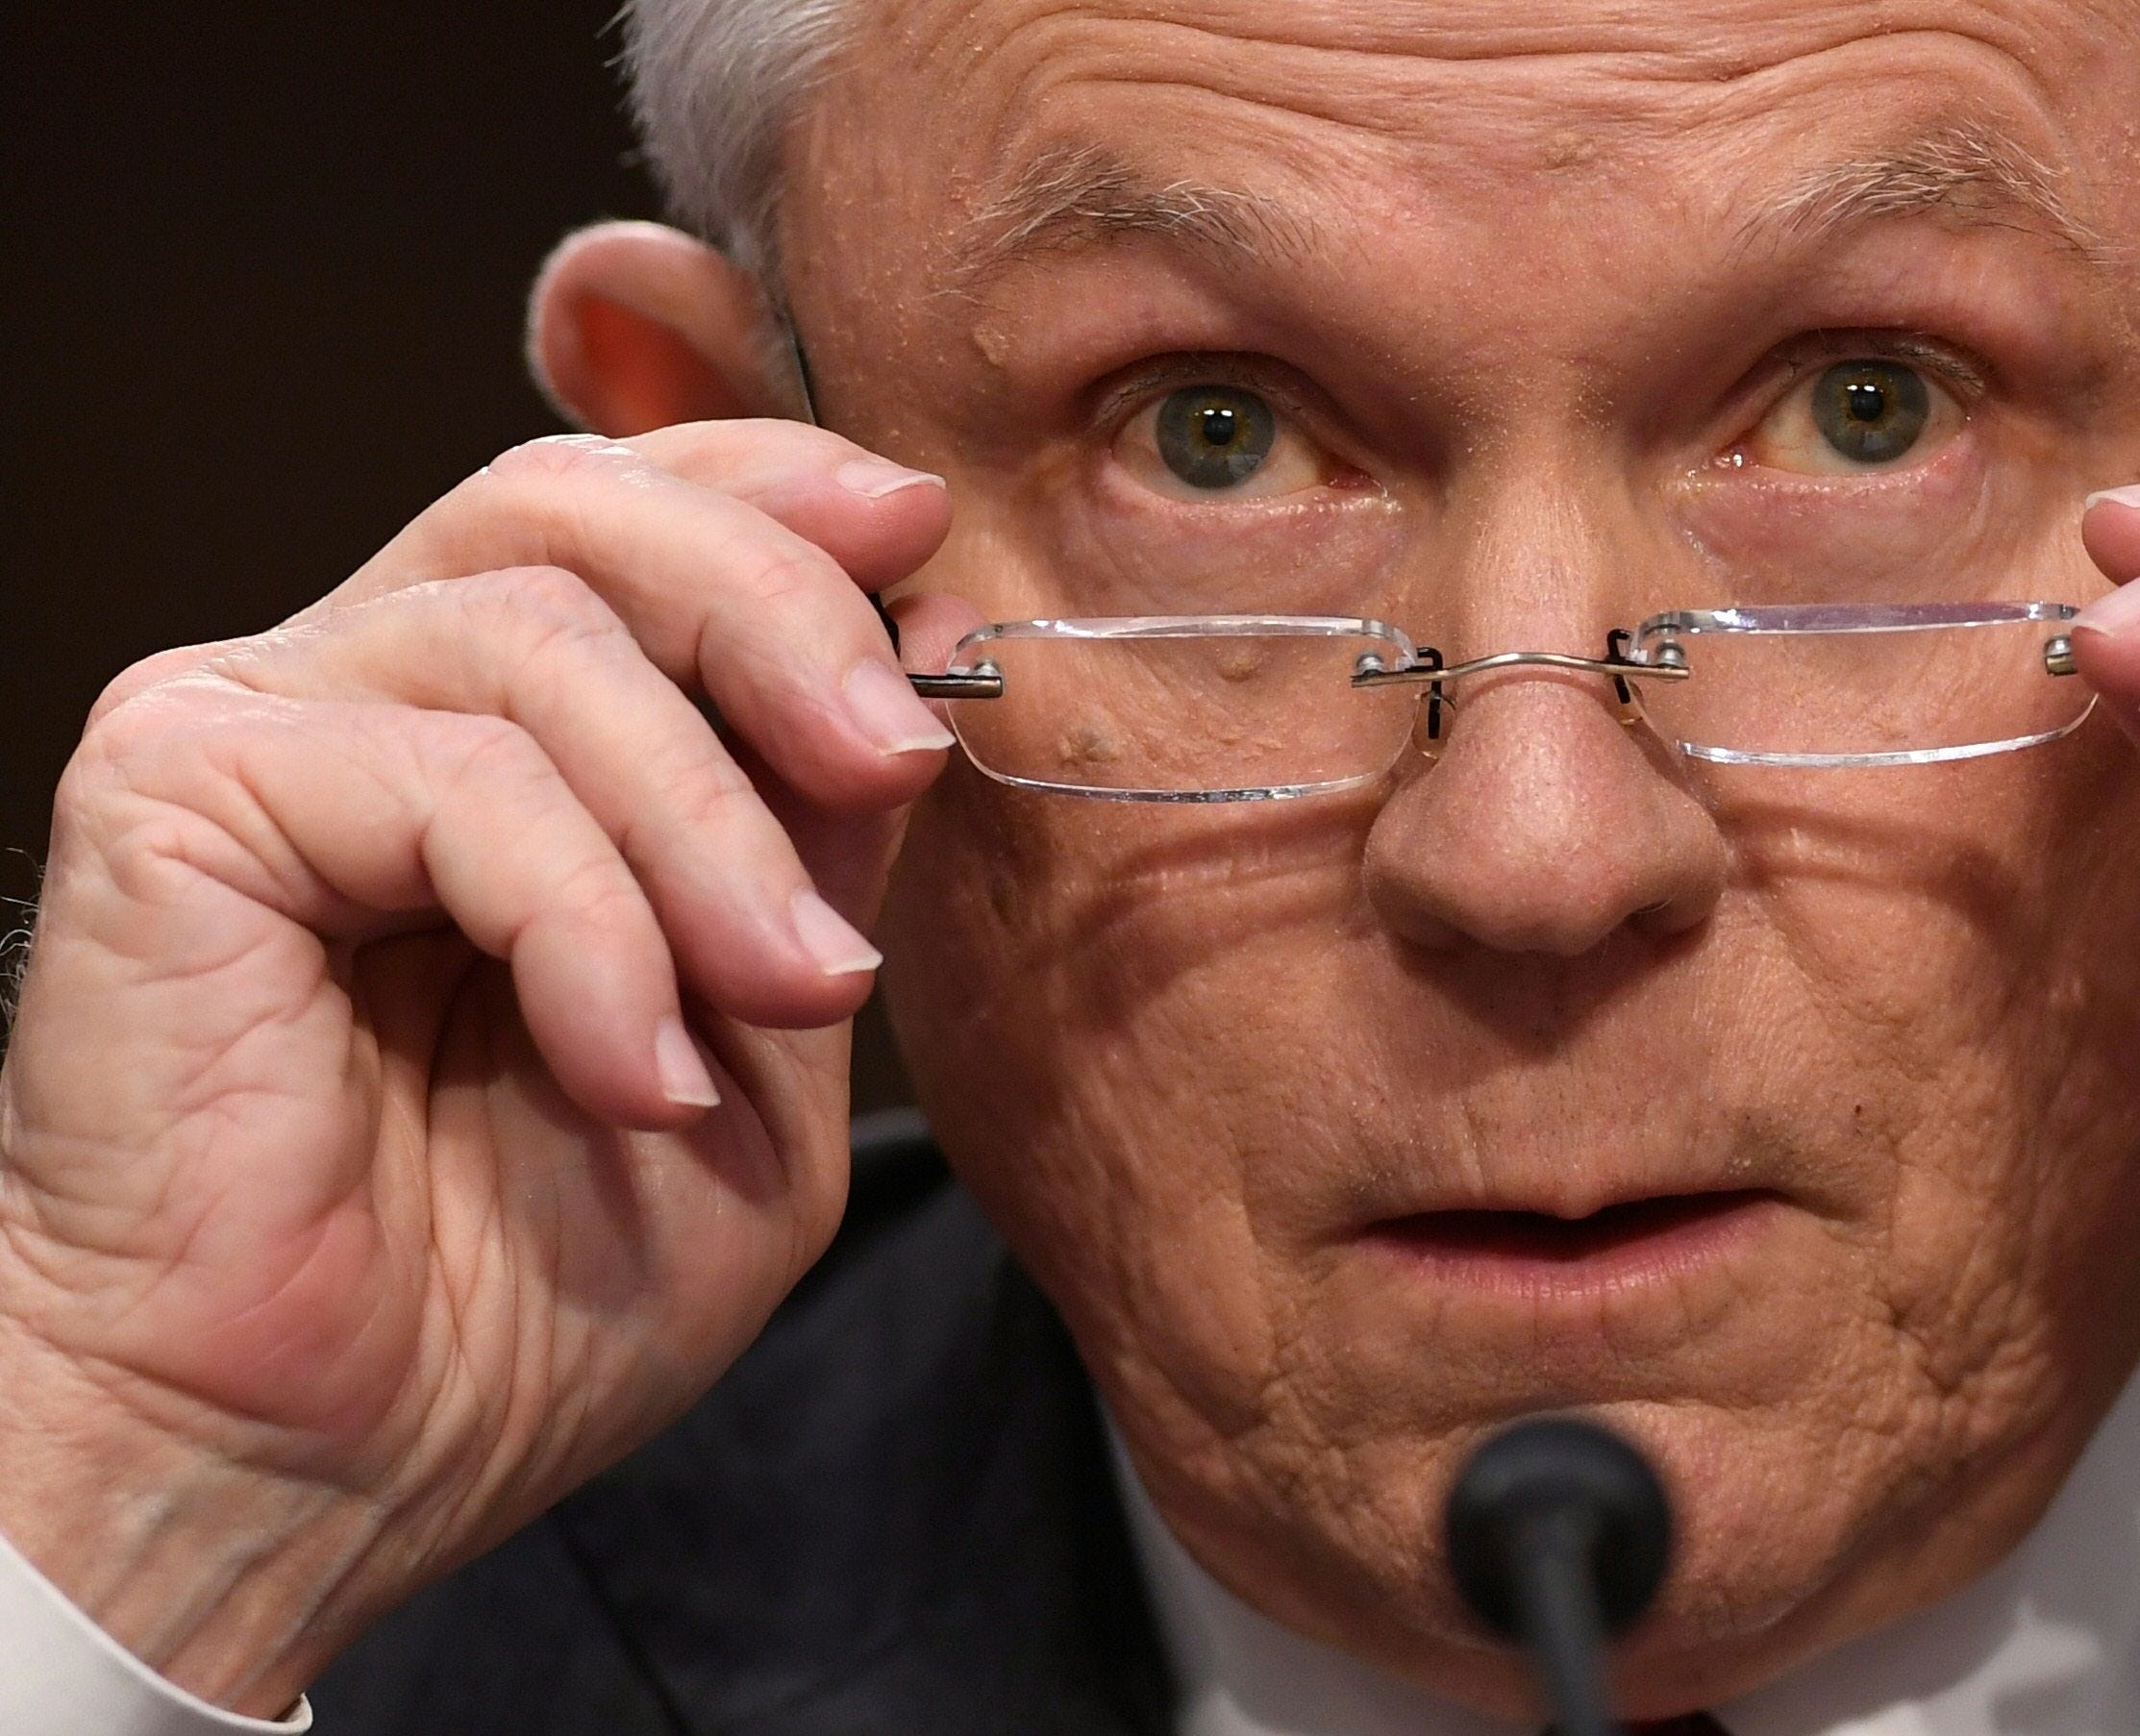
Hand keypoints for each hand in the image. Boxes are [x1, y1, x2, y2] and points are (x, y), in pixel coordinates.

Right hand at [0, 423, 979, 1713]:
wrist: (326, 1466)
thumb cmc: (522, 1292)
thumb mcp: (760, 1040)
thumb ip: (821, 842)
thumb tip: (917, 639)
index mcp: (495, 733)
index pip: (628, 511)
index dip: (779, 496)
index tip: (924, 543)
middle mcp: (361, 692)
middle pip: (578, 507)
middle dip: (778, 612)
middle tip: (894, 753)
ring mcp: (260, 730)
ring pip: (537, 634)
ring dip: (708, 824)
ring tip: (780, 993)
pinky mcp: (178, 795)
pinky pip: (448, 774)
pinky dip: (587, 924)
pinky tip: (631, 1069)